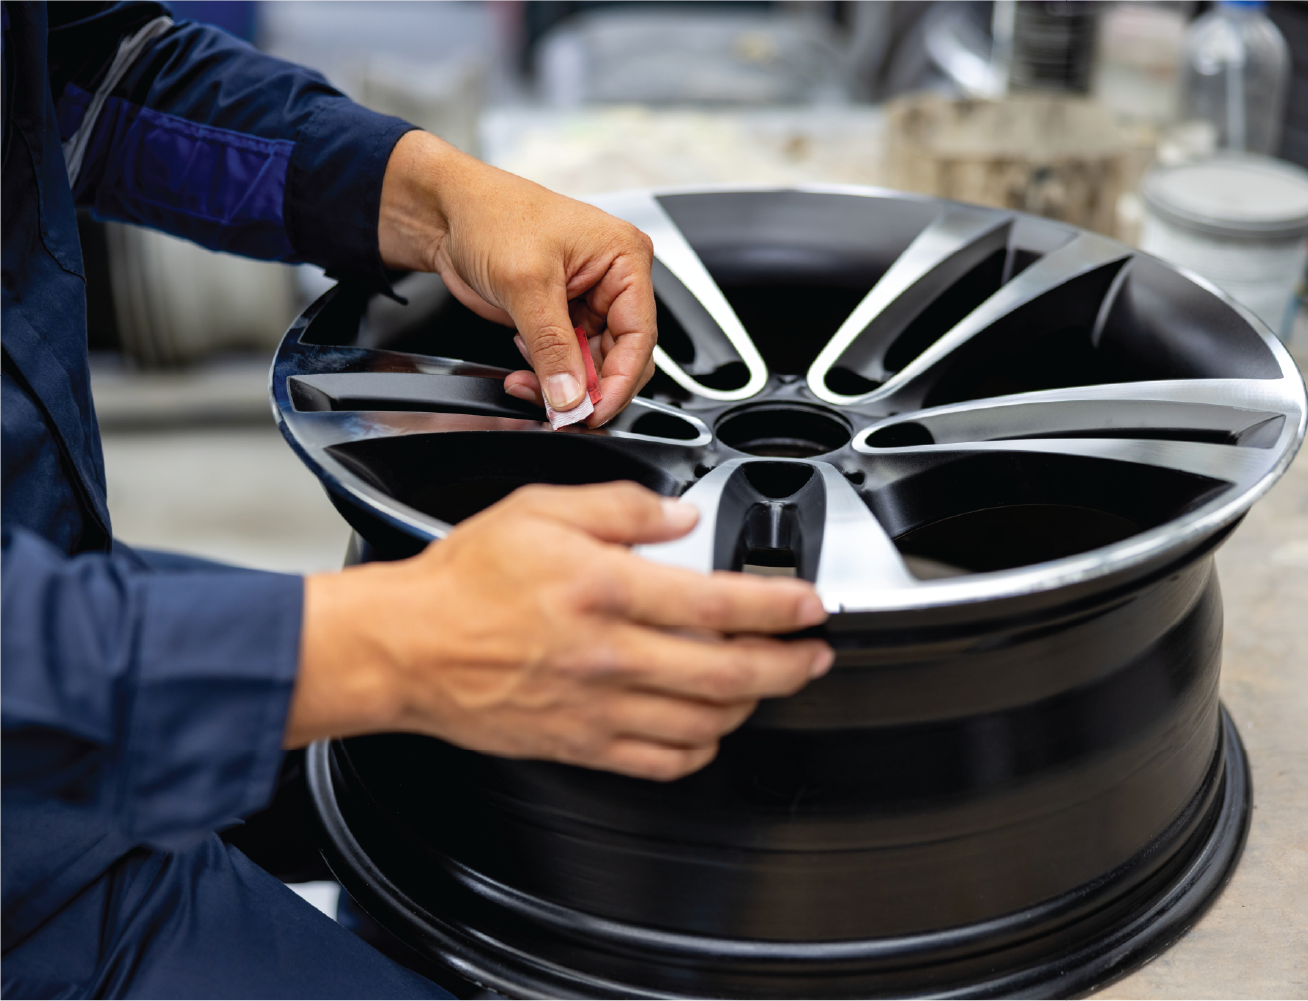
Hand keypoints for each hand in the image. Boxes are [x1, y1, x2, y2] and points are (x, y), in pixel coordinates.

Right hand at [290, 483, 832, 779]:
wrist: (407, 647)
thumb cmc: (464, 581)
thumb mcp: (540, 509)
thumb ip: (621, 508)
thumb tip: (679, 516)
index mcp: (603, 590)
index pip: (718, 605)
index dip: (779, 607)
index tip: (809, 605)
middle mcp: (607, 655)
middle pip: (728, 674)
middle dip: (790, 666)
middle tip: (814, 654)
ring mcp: (597, 708)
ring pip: (705, 723)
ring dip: (753, 706)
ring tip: (768, 683)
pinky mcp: (581, 745)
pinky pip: (661, 762)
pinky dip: (701, 749)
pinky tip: (709, 729)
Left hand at [378, 130, 655, 425]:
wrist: (445, 212)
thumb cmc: (490, 214)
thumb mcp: (526, 284)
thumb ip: (552, 347)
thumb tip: (570, 396)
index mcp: (624, 258)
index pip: (639, 336)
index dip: (619, 382)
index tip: (593, 413)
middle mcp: (613, 280)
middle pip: (621, 357)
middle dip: (589, 388)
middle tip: (560, 411)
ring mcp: (587, 301)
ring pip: (592, 366)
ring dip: (562, 385)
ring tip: (528, 386)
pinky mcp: (560, 317)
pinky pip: (566, 362)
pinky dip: (546, 375)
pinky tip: (523, 370)